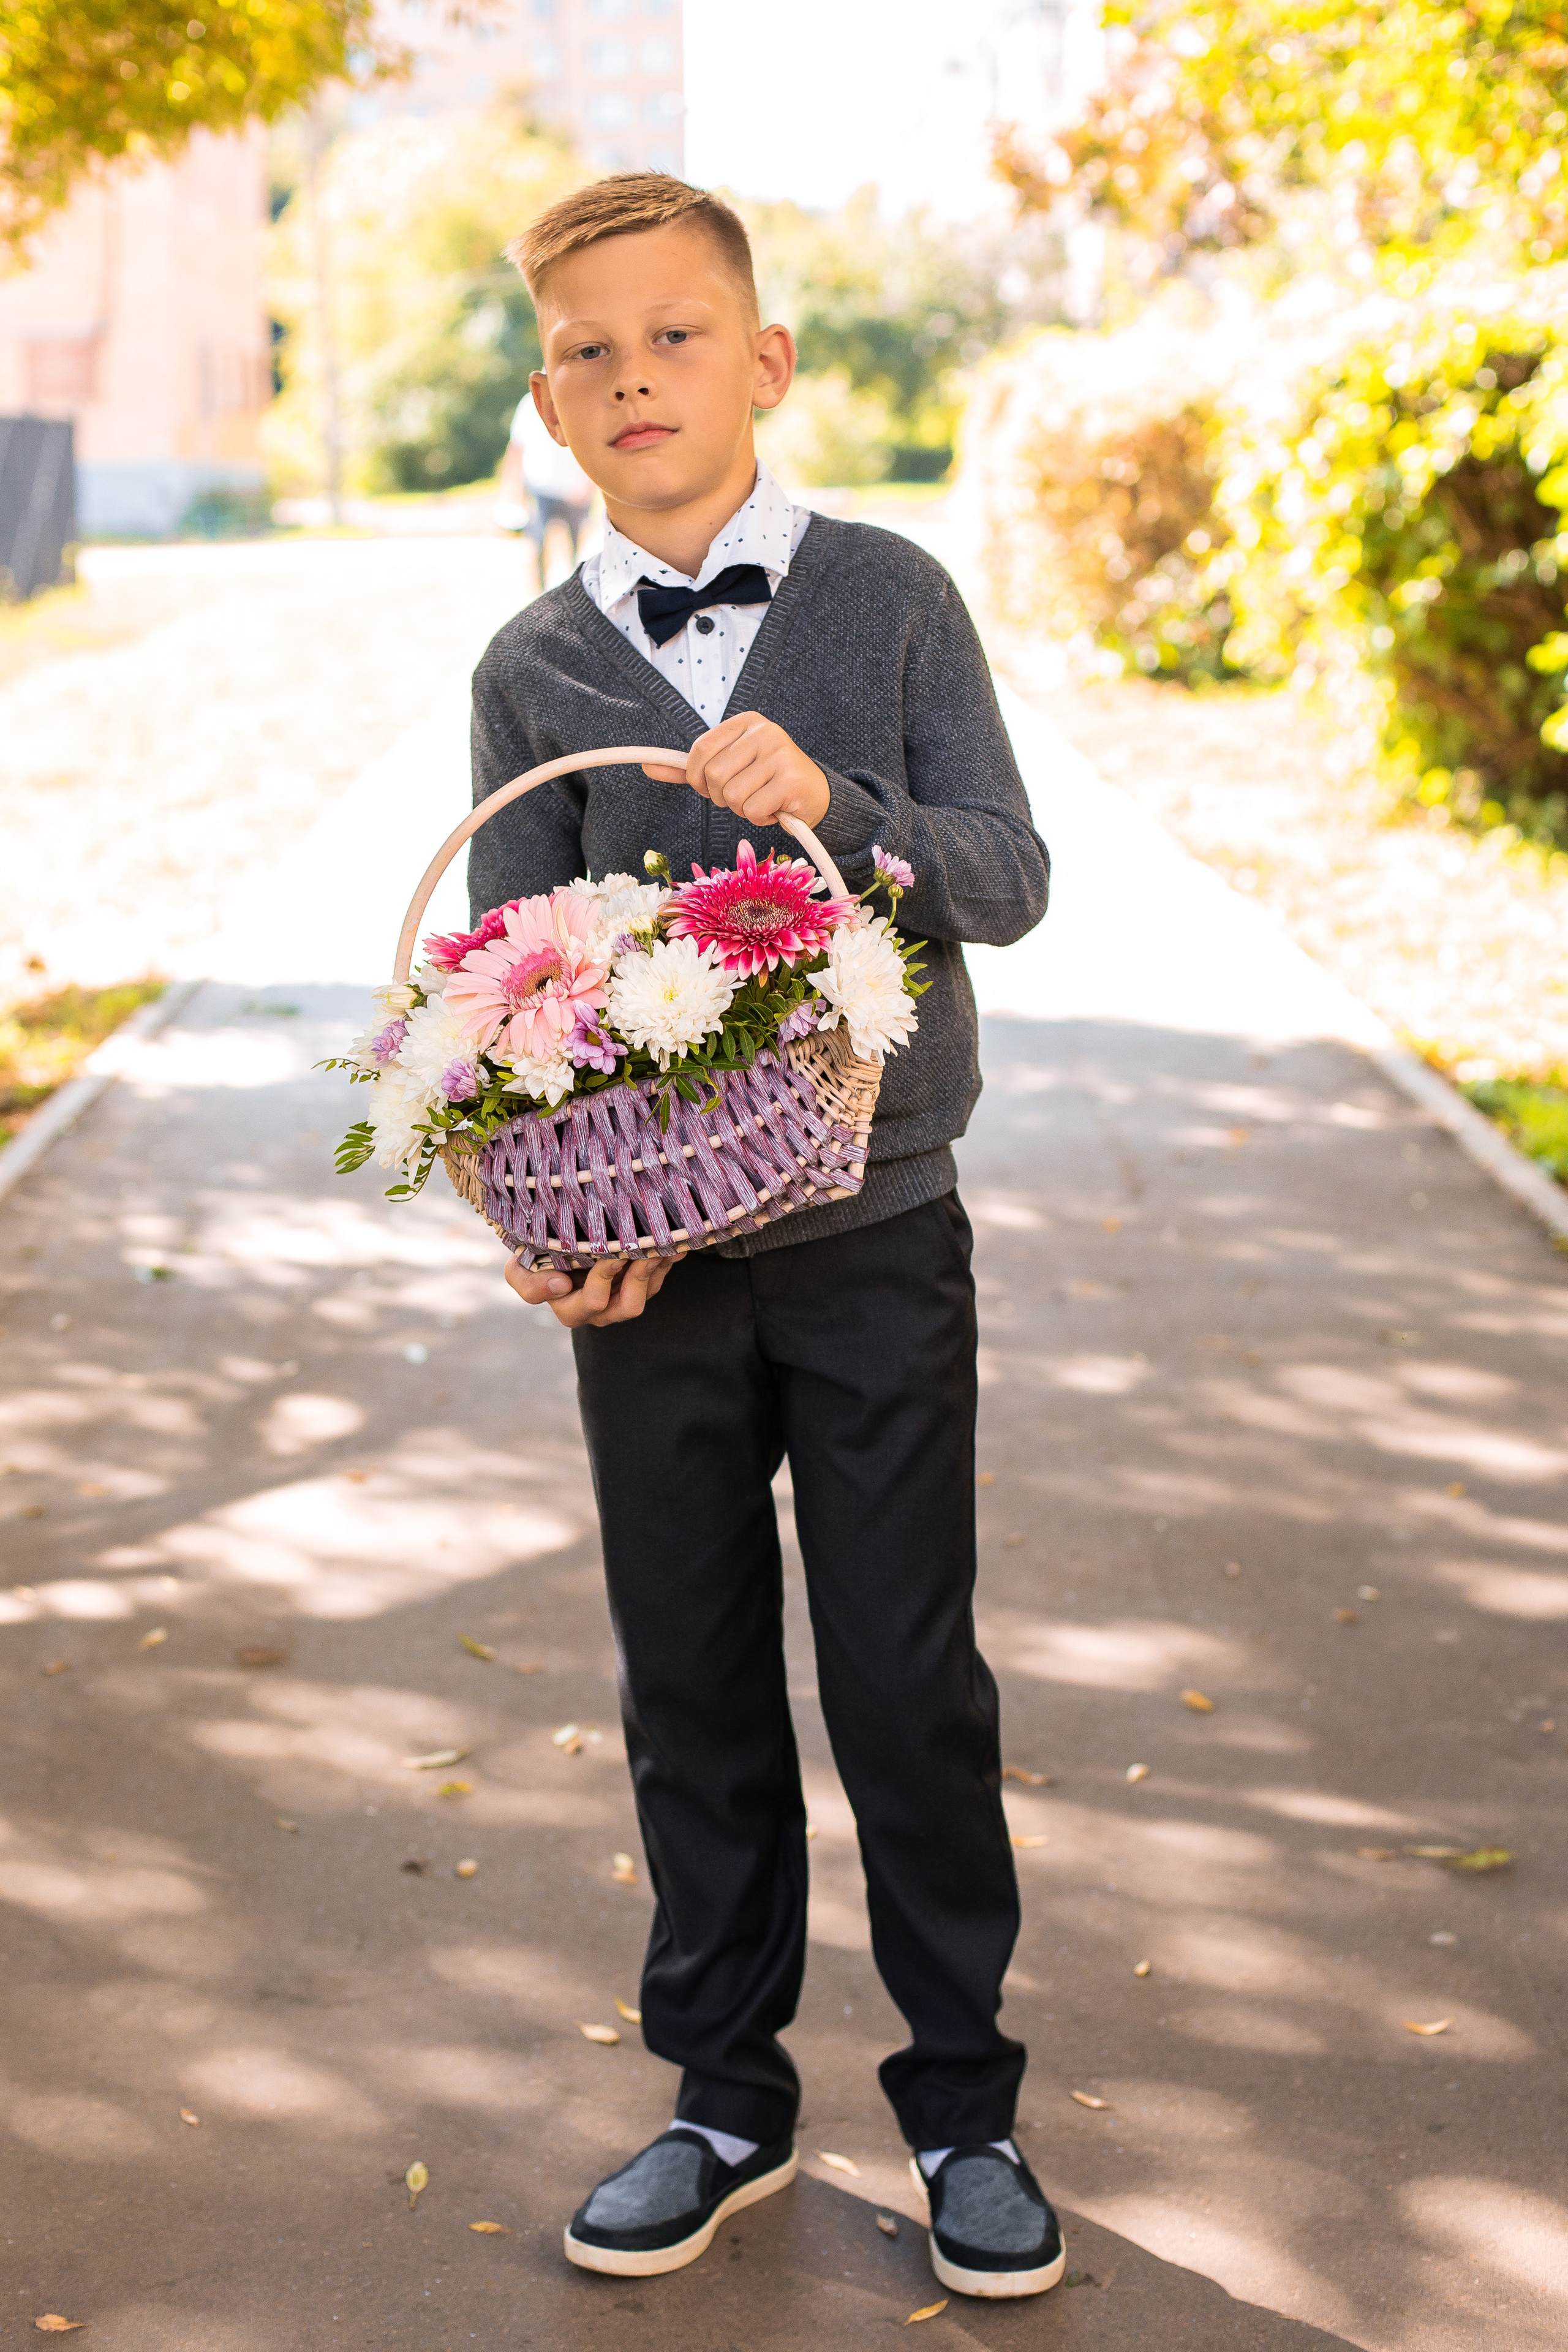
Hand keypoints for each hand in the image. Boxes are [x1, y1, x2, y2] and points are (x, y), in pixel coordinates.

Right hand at [504, 1250, 680, 1327]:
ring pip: (647, 1294)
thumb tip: (560, 1286)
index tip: (608, 1257)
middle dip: (636, 1277)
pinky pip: (658, 1280)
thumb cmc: (536, 1259)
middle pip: (626, 1306)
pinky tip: (674, 1242)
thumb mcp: (519, 1271)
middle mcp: (600, 1311)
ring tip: (662, 1245)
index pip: (590, 1303)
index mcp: (570, 1309)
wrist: (557, 1246)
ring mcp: (622, 1299)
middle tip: (638, 1249)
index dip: (601, 1281)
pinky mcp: (640, 1287)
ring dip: (656, 1270)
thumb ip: (528, 1284)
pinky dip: (666, 1261)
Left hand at [643, 712, 829, 831]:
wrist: (814, 795)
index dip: (697, 777)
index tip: (708, 786)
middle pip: (713, 775)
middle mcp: (764, 731)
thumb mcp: (728, 767)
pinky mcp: (791, 779)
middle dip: (722, 796)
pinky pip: (753, 810)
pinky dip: (759, 818)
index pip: (700, 750)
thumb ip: (690, 768)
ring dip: (743, 809)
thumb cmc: (766, 781)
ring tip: (762, 800)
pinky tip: (775, 808)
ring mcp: (780, 753)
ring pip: (732, 796)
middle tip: (743, 795)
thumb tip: (649, 767)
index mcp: (745, 722)